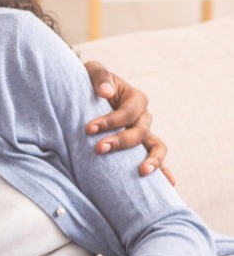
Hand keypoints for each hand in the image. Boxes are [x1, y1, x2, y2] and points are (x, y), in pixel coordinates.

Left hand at [83, 61, 174, 184]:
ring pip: (156, 147)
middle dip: (120, 142)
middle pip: (140, 132)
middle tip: (99, 149)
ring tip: (142, 172)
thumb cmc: (90, 81)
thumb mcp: (92, 71)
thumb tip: (106, 93)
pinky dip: (164, 171)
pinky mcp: (139, 147)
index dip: (110, 121)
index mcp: (136, 98)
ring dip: (152, 160)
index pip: (128, 113)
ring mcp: (144, 133)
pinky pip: (155, 159)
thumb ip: (100, 77)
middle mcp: (144, 117)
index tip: (88, 129)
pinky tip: (169, 184)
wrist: (87, 93)